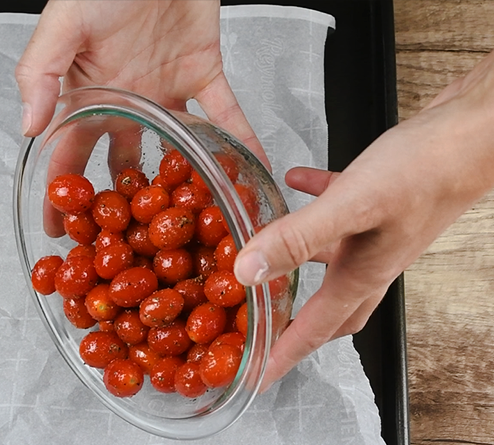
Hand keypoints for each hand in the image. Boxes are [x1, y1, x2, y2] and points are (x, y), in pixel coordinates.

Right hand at [16, 0, 265, 235]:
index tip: (64, 236)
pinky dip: (241, 140)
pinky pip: (226, 116)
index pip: (69, 158)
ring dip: (186, 184)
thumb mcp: (63, 23)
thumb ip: (41, 72)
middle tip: (135, 247)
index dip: (63, 196)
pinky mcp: (204, 79)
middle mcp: (128, 105)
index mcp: (90, 97)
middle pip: (123, 167)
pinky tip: (253, 168)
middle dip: (125, 208)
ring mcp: (167, 97)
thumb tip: (28, 127)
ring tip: (199, 224)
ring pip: (177, 150)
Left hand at [232, 50, 493, 391]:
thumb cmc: (424, 173)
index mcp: (361, 275)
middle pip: (331, 309)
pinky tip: (298, 182)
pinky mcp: (382, 203)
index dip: (283, 355)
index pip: (314, 330)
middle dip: (300, 325)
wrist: (474, 136)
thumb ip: (298, 240)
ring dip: (301, 261)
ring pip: (333, 261)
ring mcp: (379, 235)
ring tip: (272, 253)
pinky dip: (315, 204)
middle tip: (271, 328)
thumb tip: (249, 272)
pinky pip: (340, 209)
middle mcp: (370, 262)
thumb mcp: (350, 208)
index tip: (259, 375)